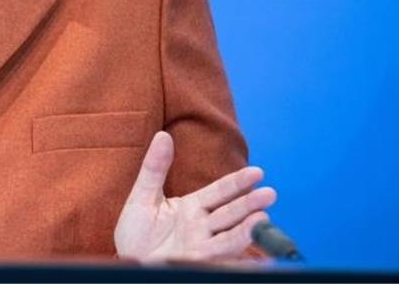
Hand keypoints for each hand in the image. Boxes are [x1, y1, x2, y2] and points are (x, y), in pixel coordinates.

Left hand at [114, 131, 275, 261]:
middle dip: (250, 204)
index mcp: (193, 207)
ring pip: (230, 237)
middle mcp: (202, 227)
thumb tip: (162, 135)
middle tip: (270, 194)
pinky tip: (254, 262)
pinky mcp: (197, 264)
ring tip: (262, 220)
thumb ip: (154, 168)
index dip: (238, 182)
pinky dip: (238, 262)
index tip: (258, 172)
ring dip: (247, 230)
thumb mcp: (143, 196)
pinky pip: (220, 262)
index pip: (220, 192)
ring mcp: (202, 247)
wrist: (128, 261)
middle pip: (231, 214)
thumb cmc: (136, 231)